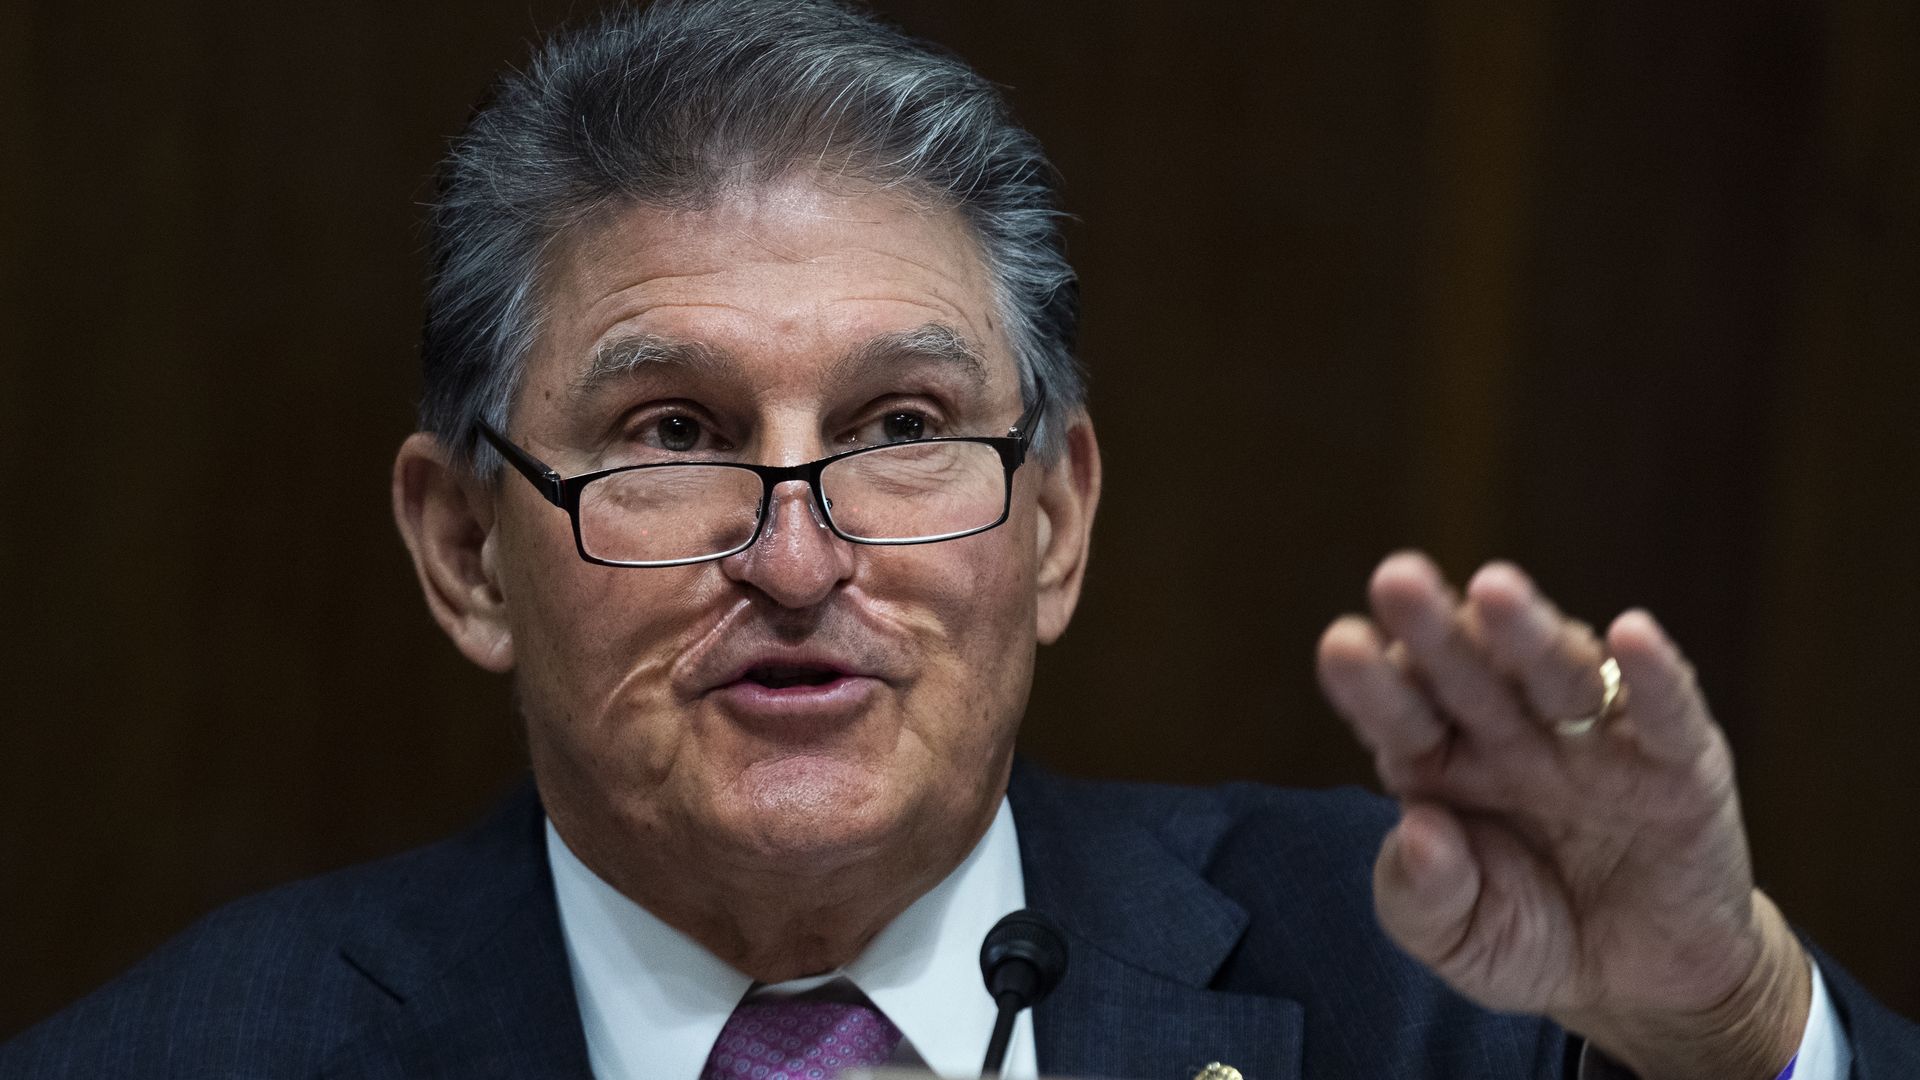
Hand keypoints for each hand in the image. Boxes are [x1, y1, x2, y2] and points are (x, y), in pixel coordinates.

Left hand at [1316, 552, 1809, 1079]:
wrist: (1643, 985)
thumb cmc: (1530, 937)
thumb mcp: (1459, 938)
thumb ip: (1423, 894)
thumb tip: (1416, 827)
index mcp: (1440, 762)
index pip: (1399, 714)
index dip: (1372, 682)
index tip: (1342, 645)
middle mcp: (1510, 733)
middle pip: (1468, 670)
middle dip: (1433, 627)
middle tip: (1398, 578)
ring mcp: (1593, 739)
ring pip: (1558, 673)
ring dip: (1528, 631)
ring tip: (1494, 591)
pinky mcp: (1678, 761)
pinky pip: (1665, 712)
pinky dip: (1653, 674)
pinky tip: (1632, 635)